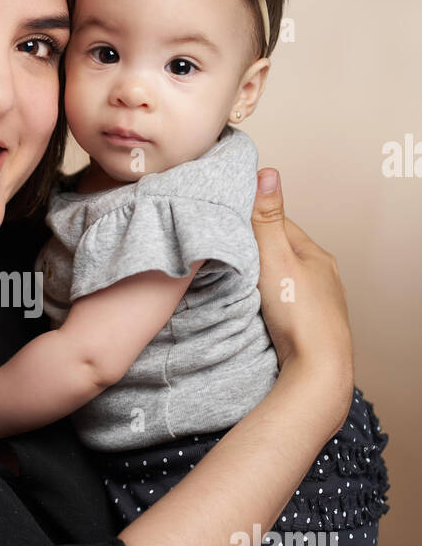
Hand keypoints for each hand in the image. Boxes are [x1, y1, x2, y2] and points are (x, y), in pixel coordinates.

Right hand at [251, 168, 353, 433]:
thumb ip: (266, 219)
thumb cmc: (299, 317)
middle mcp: (321, 278)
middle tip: (224, 254)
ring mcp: (317, 304)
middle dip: (253, 252)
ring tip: (234, 282)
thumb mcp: (276, 259)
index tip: (225, 223)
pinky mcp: (307, 329)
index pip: (279, 225)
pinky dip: (266, 302)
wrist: (316, 371)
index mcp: (316, 256)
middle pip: (280, 254)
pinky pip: (282, 305)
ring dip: (259, 280)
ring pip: (281, 281)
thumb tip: (267, 173)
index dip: (250, 221)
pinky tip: (252, 310)